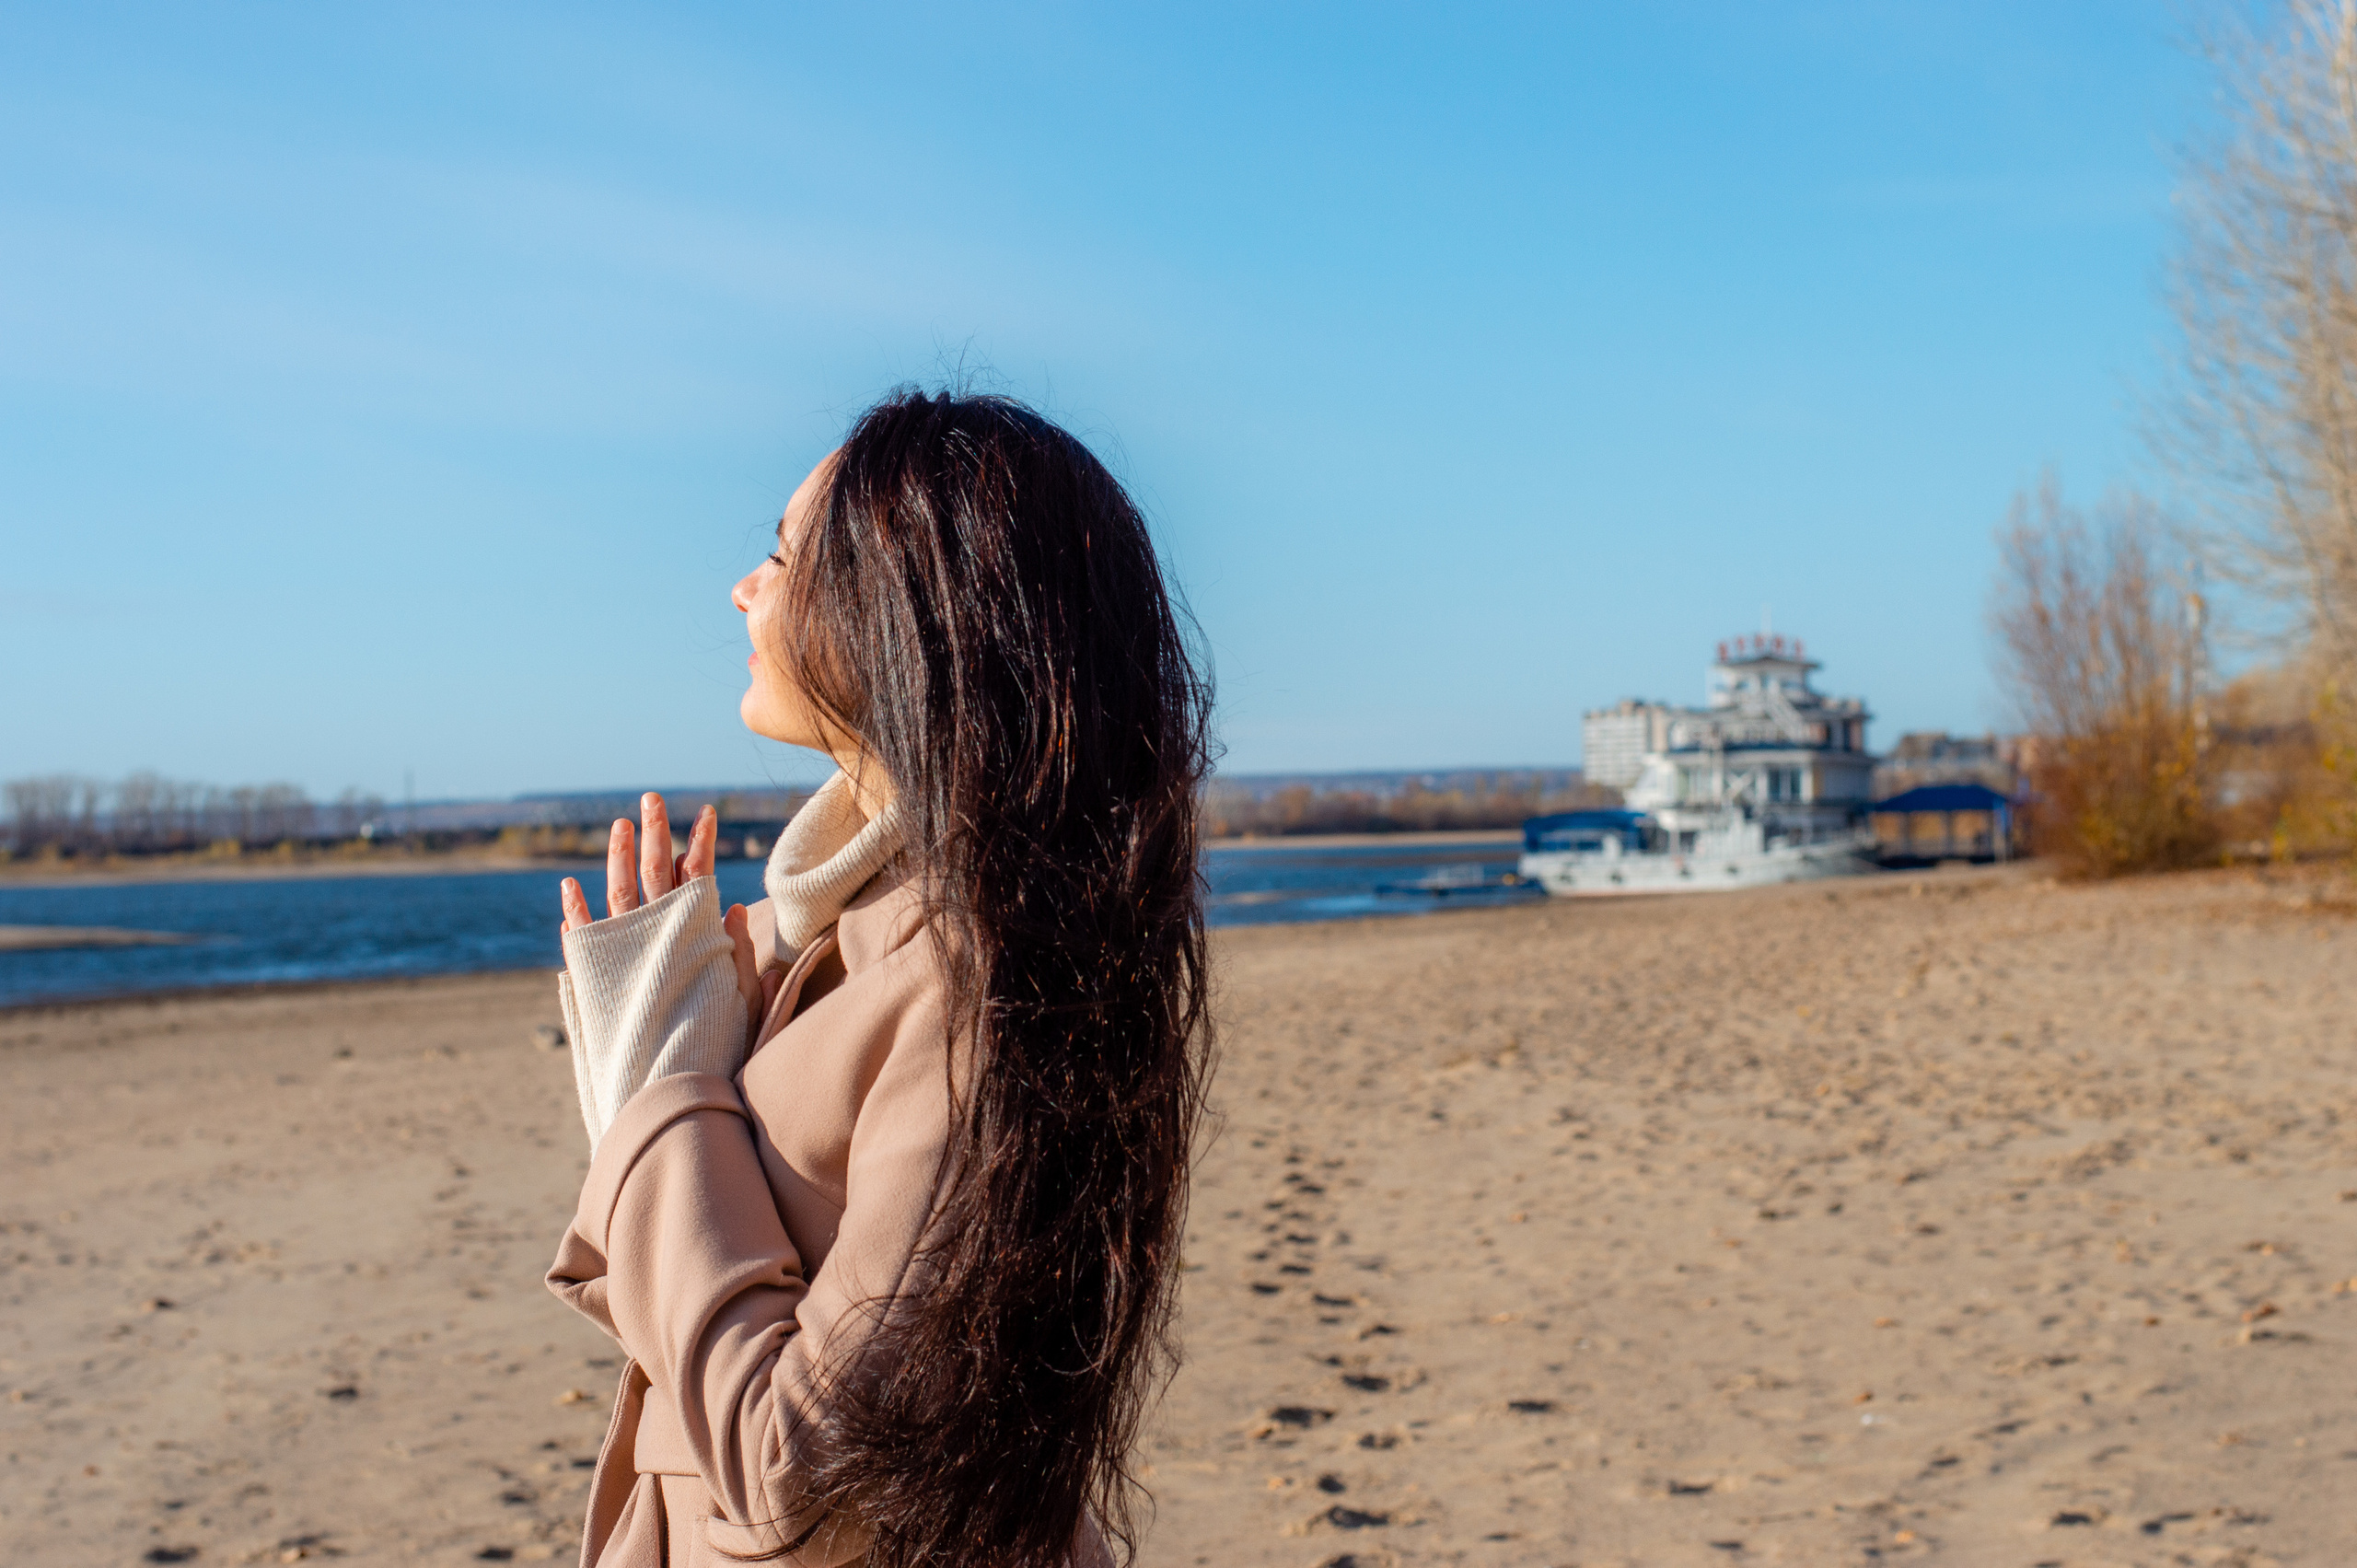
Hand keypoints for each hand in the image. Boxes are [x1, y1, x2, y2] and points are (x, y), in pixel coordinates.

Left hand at [558, 793, 776, 1043]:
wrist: (667, 1088)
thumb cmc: (715, 1048)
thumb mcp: (740, 999)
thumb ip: (738, 955)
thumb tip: (732, 910)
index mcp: (692, 936)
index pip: (696, 876)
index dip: (700, 843)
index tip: (706, 813)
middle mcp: (653, 937)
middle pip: (652, 872)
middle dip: (654, 834)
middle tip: (652, 800)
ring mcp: (622, 954)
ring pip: (618, 894)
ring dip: (617, 858)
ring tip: (619, 826)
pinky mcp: (597, 978)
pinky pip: (582, 936)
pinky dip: (575, 910)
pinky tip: (568, 888)